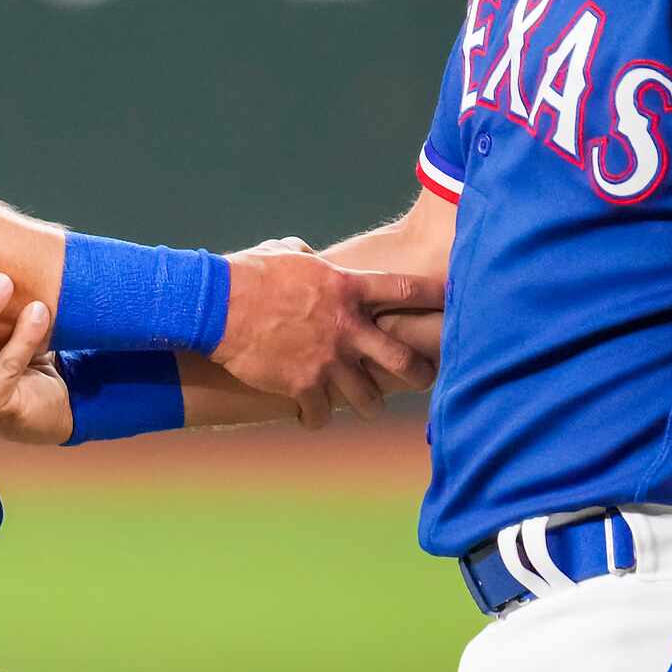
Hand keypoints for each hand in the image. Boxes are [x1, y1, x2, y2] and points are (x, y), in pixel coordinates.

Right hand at [216, 241, 441, 415]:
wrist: (216, 306)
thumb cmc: (249, 274)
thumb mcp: (287, 254)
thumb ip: (311, 260)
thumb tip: (311, 257)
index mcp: (348, 289)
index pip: (407, 289)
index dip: (436, 294)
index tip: (454, 299)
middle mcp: (347, 328)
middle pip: (403, 360)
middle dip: (418, 374)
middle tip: (421, 378)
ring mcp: (327, 361)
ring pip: (367, 398)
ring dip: (366, 403)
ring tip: (362, 403)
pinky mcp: (303, 386)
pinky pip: (322, 415)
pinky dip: (317, 417)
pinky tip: (311, 414)